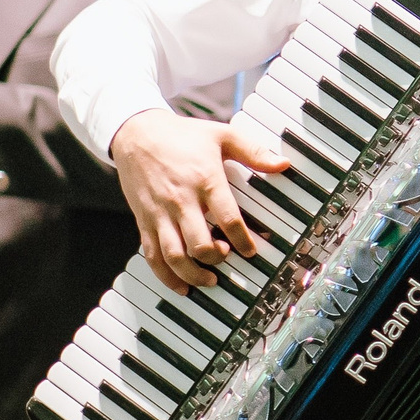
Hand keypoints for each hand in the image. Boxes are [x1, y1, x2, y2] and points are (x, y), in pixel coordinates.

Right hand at [109, 108, 290, 293]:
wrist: (136, 133)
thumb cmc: (182, 135)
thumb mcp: (222, 135)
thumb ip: (254, 151)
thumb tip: (283, 164)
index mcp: (205, 180)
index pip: (227, 218)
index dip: (242, 240)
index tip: (251, 251)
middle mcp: (181, 201)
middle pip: (199, 243)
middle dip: (217, 259)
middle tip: (227, 259)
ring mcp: (160, 214)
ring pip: (174, 255)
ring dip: (193, 274)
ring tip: (209, 280)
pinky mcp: (143, 221)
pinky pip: (152, 256)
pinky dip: (165, 276)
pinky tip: (180, 286)